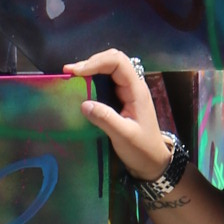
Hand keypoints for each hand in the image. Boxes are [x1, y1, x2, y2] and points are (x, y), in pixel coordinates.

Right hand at [63, 50, 174, 184]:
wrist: (154, 163)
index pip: (118, 62)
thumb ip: (105, 119)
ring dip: (90, 69)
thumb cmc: (142, 149)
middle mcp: (132, 86)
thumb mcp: (123, 136)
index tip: (76, 72)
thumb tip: (83, 104)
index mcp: (136, 90)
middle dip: (91, 62)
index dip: (96, 62)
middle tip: (70, 72)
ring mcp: (127, 92)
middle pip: (113, 60)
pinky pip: (106, 82)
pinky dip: (92, 80)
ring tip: (71, 76)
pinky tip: (80, 87)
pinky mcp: (121, 100)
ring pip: (109, 70)